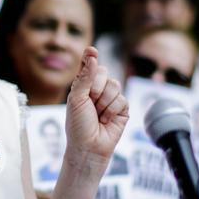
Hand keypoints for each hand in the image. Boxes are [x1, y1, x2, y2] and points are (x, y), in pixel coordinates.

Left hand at [65, 48, 128, 163]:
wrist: (88, 147)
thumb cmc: (78, 125)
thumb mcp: (76, 99)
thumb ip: (85, 77)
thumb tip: (93, 56)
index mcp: (83, 85)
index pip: (89, 65)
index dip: (91, 57)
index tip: (91, 51)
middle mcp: (98, 89)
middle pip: (104, 72)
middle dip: (96, 87)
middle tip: (90, 102)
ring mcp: (111, 98)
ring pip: (115, 85)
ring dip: (104, 101)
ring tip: (98, 115)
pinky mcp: (122, 108)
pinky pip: (122, 99)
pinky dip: (112, 110)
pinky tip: (106, 120)